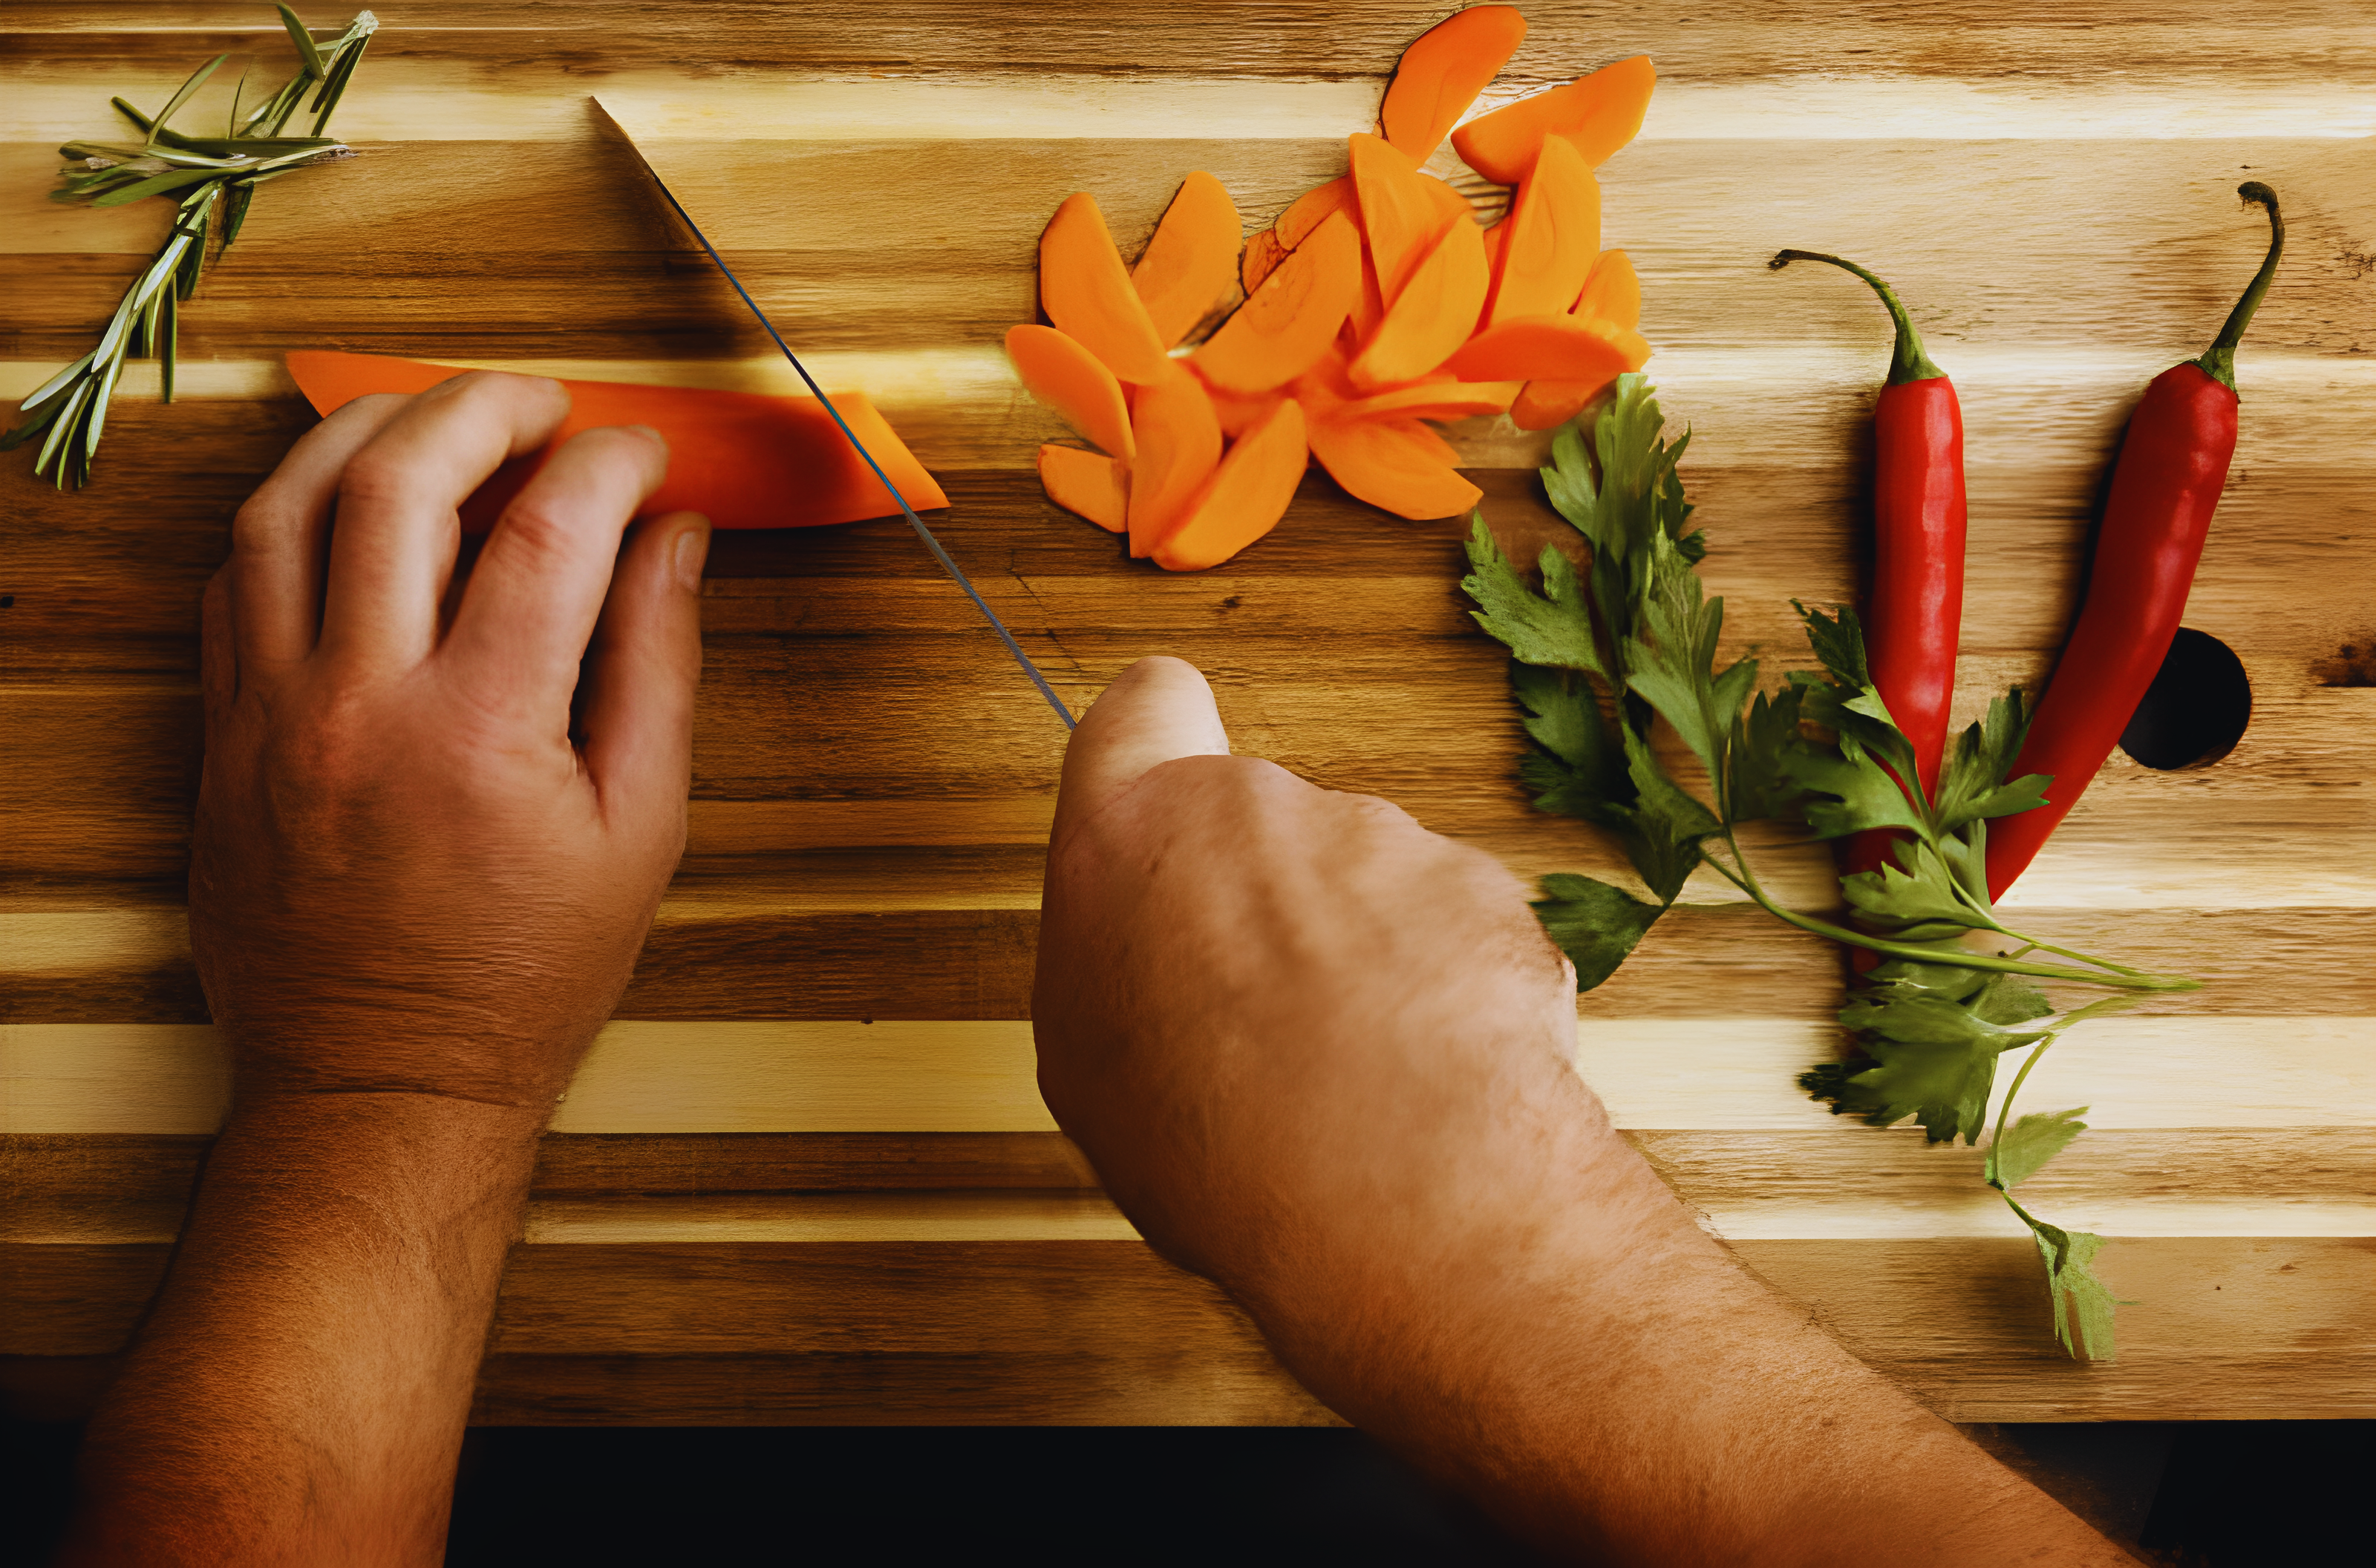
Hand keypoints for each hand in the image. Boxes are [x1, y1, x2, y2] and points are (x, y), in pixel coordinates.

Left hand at [191, 371, 708, 1108]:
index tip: (642, 455)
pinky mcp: (223, 737)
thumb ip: (657, 669)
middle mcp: (361, 705)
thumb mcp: (640, 831)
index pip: (551, 531)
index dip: (610, 463)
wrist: (380, 1085)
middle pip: (400, 481)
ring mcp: (272, 715)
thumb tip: (673, 543)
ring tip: (434, 420)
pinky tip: (348, 506)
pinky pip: (233, 582)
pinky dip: (292, 515)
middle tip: (543, 404)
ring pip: (287, 508)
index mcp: (484, 733)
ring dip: (366, 434)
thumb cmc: (523, 977)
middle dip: (483, 407)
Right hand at [1032, 657, 1609, 1384]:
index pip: (1142, 705)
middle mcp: (1252, 810)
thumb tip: (1156, 961)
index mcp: (1127, 842)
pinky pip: (1454, 924)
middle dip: (1274, 896)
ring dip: (1366, 950)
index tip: (1174, 791)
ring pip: (1364, 878)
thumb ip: (1119, 962)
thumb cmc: (1224, 1150)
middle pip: (1260, 820)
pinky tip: (1432, 1074)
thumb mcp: (1095, 1070)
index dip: (1163, 737)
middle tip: (1273, 1017)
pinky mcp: (1480, 883)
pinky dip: (1449, 985)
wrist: (1392, 1193)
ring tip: (1360, 1073)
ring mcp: (1377, 838)